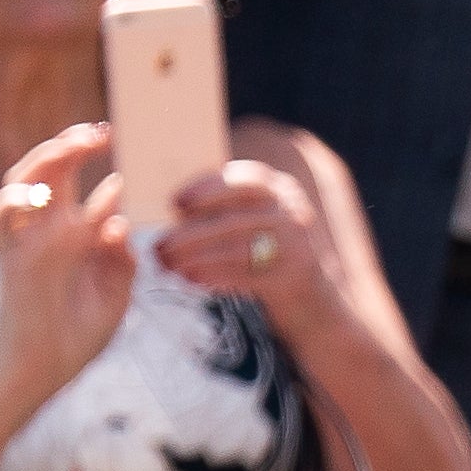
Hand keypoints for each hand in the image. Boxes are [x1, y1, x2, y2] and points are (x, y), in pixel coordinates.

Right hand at [0, 121, 135, 395]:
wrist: (42, 370)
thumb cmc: (78, 334)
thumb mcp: (114, 296)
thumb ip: (121, 262)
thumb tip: (122, 222)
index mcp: (70, 234)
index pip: (78, 183)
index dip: (94, 161)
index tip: (120, 139)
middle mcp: (43, 231)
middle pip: (48, 170)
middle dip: (71, 145)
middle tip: (102, 131)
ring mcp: (24, 242)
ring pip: (21, 183)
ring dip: (46, 159)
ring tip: (76, 145)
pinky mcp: (10, 260)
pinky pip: (2, 220)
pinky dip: (17, 201)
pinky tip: (42, 192)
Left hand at [144, 146, 341, 341]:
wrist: (309, 291)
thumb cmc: (267, 245)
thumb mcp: (256, 216)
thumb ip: (227, 205)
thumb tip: (173, 207)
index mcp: (280, 188)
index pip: (246, 179)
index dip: (209, 189)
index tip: (176, 203)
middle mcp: (293, 213)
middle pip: (236, 219)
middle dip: (192, 234)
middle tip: (161, 246)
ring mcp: (297, 246)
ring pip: (237, 250)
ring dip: (198, 259)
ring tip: (170, 266)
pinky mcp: (293, 276)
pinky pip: (246, 276)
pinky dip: (216, 277)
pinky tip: (193, 280)